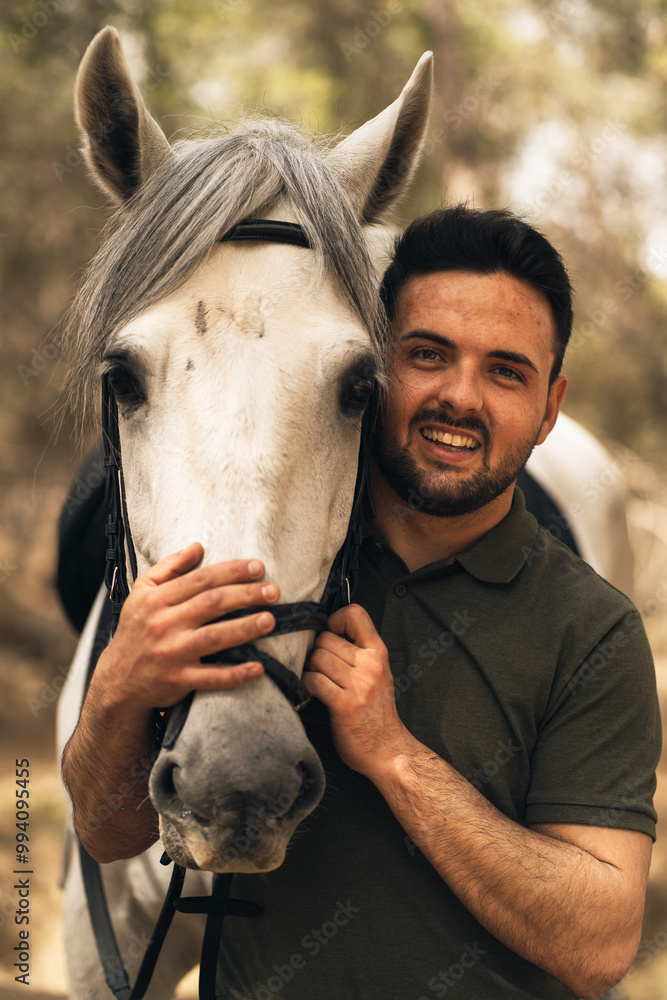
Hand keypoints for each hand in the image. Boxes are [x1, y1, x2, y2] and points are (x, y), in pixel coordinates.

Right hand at [91, 542, 277, 715]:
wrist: (118, 681)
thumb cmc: (135, 632)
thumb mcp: (142, 594)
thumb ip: (169, 568)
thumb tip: (198, 547)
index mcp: (157, 600)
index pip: (201, 579)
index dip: (232, 571)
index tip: (259, 567)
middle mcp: (163, 624)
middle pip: (211, 603)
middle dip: (246, 595)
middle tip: (273, 592)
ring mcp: (171, 653)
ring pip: (214, 637)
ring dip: (244, 628)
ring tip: (270, 620)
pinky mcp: (178, 680)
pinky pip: (211, 677)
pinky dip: (235, 674)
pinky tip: (258, 668)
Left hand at [303, 604, 412, 779]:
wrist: (388, 750)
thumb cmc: (378, 713)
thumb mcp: (378, 673)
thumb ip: (359, 652)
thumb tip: (327, 632)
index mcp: (378, 653)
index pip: (355, 613)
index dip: (335, 620)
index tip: (330, 635)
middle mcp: (370, 665)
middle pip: (326, 638)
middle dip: (316, 651)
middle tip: (319, 666)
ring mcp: (358, 684)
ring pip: (317, 657)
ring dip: (310, 668)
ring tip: (316, 679)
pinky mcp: (343, 704)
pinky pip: (313, 680)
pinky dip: (306, 684)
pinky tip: (312, 692)